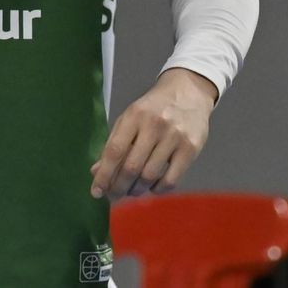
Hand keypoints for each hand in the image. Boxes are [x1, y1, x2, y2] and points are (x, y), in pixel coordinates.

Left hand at [90, 67, 216, 198]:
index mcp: (134, 116)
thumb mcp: (130, 118)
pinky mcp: (191, 148)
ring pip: (150, 176)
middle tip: (113, 196)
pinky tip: (152, 187)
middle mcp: (154, 125)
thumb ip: (114, 144)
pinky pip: (171, 180)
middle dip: (118, 187)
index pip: (114, 151)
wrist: (188, 91)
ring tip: (132, 190)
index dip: (104, 175)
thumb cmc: (153, 108)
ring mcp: (174, 137)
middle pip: (131, 167)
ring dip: (137, 190)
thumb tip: (96, 172)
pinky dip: (157, 189)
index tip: (96, 192)